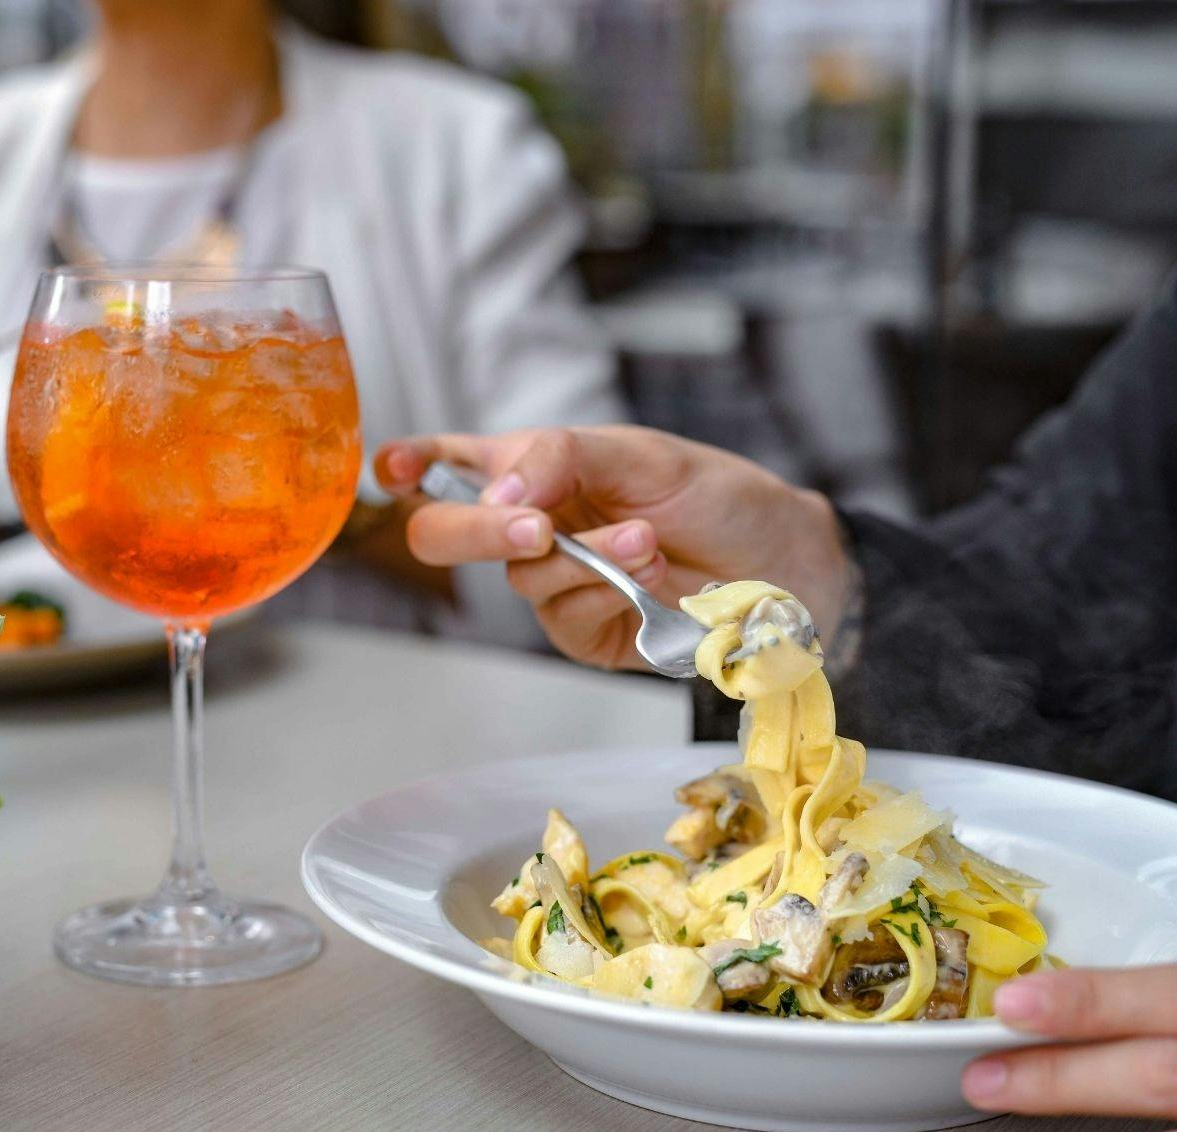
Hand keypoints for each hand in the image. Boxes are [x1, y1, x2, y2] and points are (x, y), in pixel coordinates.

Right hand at [374, 427, 848, 669]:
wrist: (784, 559)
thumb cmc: (715, 493)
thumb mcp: (636, 453)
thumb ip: (558, 459)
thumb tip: (497, 496)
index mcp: (532, 469)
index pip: (447, 464)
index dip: (406, 466)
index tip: (392, 470)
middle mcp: (531, 526)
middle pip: (446, 534)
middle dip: (478, 530)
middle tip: (536, 525)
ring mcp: (556, 584)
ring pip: (519, 579)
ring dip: (585, 559)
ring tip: (649, 540)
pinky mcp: (586, 633)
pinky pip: (564, 618)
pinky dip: (607, 594)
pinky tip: (652, 576)